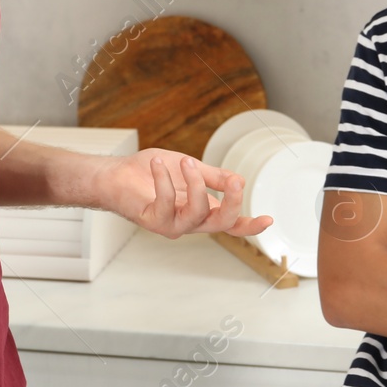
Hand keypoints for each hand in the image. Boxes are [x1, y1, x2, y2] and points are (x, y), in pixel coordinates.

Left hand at [98, 148, 272, 238]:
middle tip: (233, 180)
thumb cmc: (150, 172)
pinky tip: (157, 164)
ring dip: (195, 182)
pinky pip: (167, 202)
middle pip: (222, 222)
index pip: (231, 223)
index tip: (269, 219)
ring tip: (185, 161)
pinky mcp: (153, 222)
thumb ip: (213, 176)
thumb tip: (239, 180)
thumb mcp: (189, 169)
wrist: (117, 174)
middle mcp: (190, 222)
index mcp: (203, 210)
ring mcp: (172, 225)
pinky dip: (164, 179)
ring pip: (197, 212)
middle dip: (231, 200)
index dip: (250, 225)